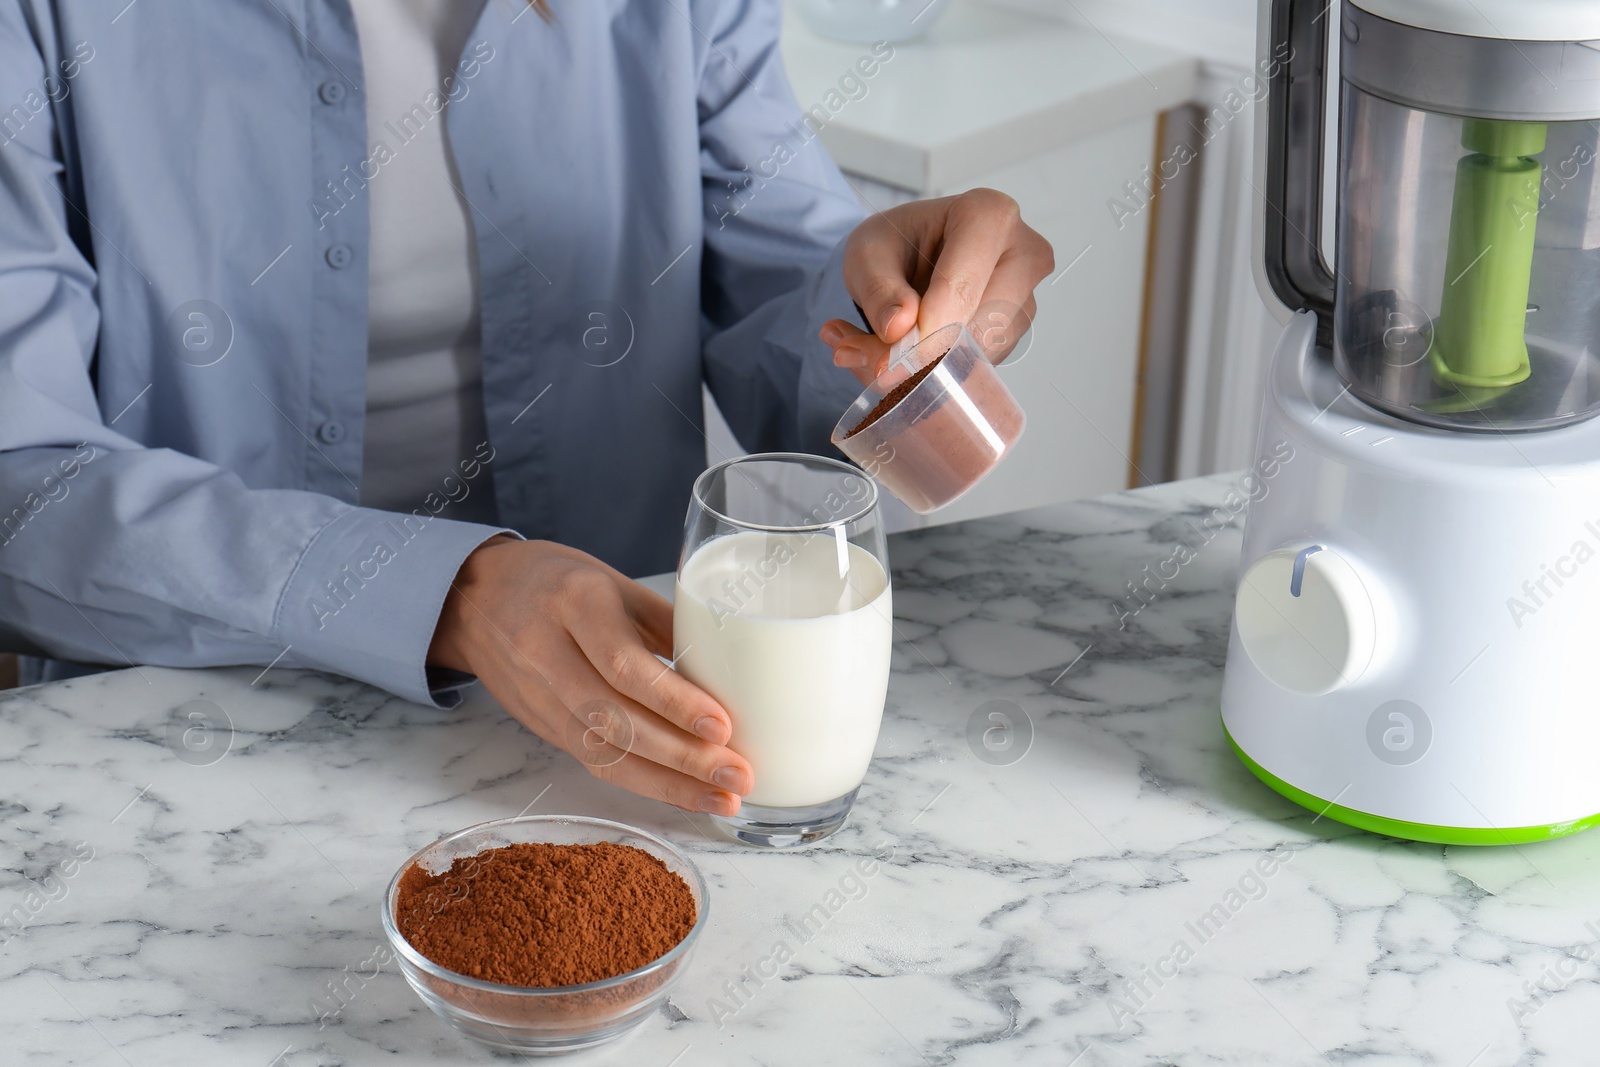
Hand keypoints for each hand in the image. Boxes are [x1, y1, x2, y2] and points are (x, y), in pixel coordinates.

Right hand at [428, 536, 751, 814]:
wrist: (473, 595)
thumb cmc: (558, 580)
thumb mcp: (613, 581)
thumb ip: (665, 623)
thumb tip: (726, 671)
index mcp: (575, 603)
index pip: (623, 664)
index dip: (673, 702)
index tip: (722, 726)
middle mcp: (547, 652)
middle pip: (615, 719)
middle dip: (681, 756)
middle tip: (737, 775)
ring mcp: (538, 695)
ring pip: (602, 752)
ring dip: (668, 783)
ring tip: (722, 798)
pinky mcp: (539, 725)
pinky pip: (592, 761)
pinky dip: (643, 782)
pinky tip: (684, 793)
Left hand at [820, 188, 1054, 383]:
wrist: (910, 255)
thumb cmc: (895, 244)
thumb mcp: (867, 255)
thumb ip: (878, 289)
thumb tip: (898, 329)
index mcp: (988, 215)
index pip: (962, 285)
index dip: (926, 331)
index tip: (888, 361)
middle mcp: (1022, 255)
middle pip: (982, 326)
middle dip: (927, 357)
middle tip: (877, 368)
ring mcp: (1024, 298)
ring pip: (982, 354)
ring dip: (927, 370)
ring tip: (878, 358)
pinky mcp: (1015, 332)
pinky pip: (979, 367)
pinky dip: (936, 374)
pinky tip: (903, 360)